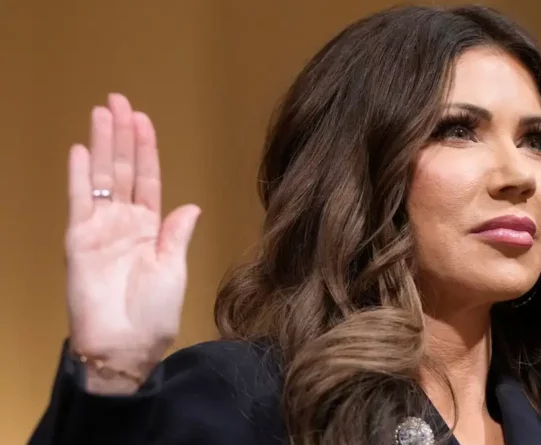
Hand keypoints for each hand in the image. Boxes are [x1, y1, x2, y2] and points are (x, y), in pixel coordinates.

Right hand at [65, 93, 200, 392]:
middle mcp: (124, 223)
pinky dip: (78, 175)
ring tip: (101, 112)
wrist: (126, 344)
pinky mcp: (79, 241)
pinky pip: (79, 201)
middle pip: (122, 169)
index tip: (143, 119)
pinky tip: (78, 150)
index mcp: (151, 228)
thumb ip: (177, 234)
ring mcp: (100, 229)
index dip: (146, 149)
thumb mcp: (174, 268)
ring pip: (100, 177)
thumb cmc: (154, 312)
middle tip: (118, 100)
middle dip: (121, 135)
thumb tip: (191, 205)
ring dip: (101, 144)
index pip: (148, 179)